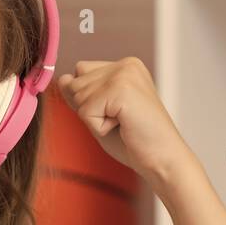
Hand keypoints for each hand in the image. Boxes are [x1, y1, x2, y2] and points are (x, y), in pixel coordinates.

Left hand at [56, 56, 195, 190]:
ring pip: (78, 97)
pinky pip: (85, 111)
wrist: (163, 160)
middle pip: (76, 83)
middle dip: (90, 110)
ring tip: (122, 124)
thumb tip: (63, 79)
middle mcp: (126, 64)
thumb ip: (81, 95)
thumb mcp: (101, 113)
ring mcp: (124, 74)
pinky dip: (98, 127)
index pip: (80, 73)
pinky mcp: (121, 89)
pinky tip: (123, 127)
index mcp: (125, 66)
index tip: (118, 114)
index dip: (90, 100)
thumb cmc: (135, 140)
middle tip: (120, 121)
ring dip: (95, 119)